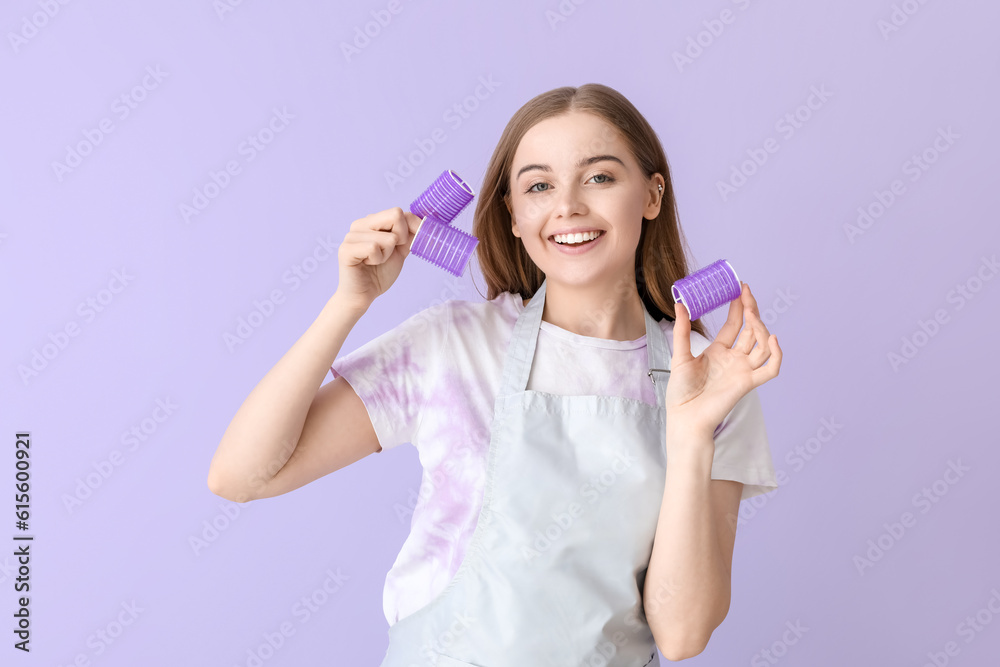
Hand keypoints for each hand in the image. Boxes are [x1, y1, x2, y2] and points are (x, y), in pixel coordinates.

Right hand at [335, 207, 423, 313]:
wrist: (364, 295)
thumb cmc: (380, 272)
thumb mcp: (401, 250)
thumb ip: (411, 235)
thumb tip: (425, 223)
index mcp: (372, 221)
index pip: (399, 212)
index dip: (410, 229)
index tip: (403, 245)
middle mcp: (360, 224)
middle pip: (395, 216)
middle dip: (400, 240)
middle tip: (386, 254)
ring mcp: (351, 235)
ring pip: (388, 237)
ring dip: (387, 254)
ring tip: (374, 261)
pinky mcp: (346, 249)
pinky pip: (373, 247)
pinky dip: (377, 259)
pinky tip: (367, 264)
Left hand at [664, 282, 782, 436]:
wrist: (684, 416)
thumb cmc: (680, 391)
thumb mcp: (679, 355)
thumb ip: (681, 330)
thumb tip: (679, 303)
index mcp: (718, 351)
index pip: (734, 324)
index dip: (738, 306)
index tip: (739, 287)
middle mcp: (734, 359)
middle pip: (751, 330)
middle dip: (751, 309)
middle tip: (746, 291)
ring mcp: (743, 370)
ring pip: (763, 345)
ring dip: (761, 327)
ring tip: (751, 312)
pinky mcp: (748, 383)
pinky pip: (770, 369)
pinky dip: (776, 355)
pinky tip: (772, 338)